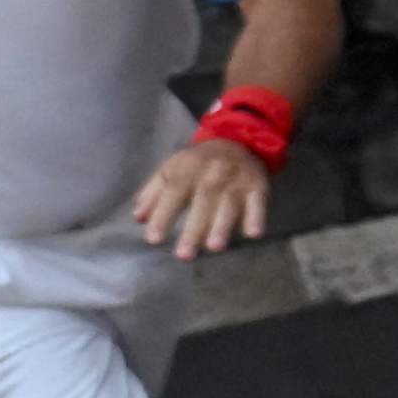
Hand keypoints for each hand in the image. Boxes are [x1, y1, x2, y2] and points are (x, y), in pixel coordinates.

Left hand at [126, 138, 272, 259]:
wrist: (238, 141)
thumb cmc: (199, 162)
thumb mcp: (172, 169)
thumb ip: (154, 192)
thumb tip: (138, 218)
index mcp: (187, 168)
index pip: (173, 192)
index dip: (163, 215)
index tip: (153, 240)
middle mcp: (212, 173)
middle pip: (202, 201)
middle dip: (193, 229)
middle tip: (183, 256)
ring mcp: (236, 180)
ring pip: (229, 204)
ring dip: (222, 226)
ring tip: (214, 248)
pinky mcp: (258, 186)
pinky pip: (258, 202)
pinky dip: (256, 217)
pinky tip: (252, 234)